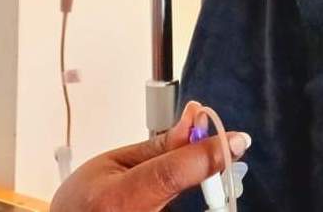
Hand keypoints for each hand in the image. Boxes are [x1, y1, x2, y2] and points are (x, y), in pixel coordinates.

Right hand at [50, 101, 250, 211]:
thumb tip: (196, 119)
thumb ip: (160, 146)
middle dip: (203, 164)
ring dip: (192, 183)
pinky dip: (185, 195)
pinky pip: (183, 207)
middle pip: (186, 187)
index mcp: (117, 199)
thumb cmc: (82, 202)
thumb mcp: (114, 163)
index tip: (240, 139)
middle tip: (212, 146)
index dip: (207, 154)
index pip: (171, 172)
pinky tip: (166, 191)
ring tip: (164, 179)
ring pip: (187, 201)